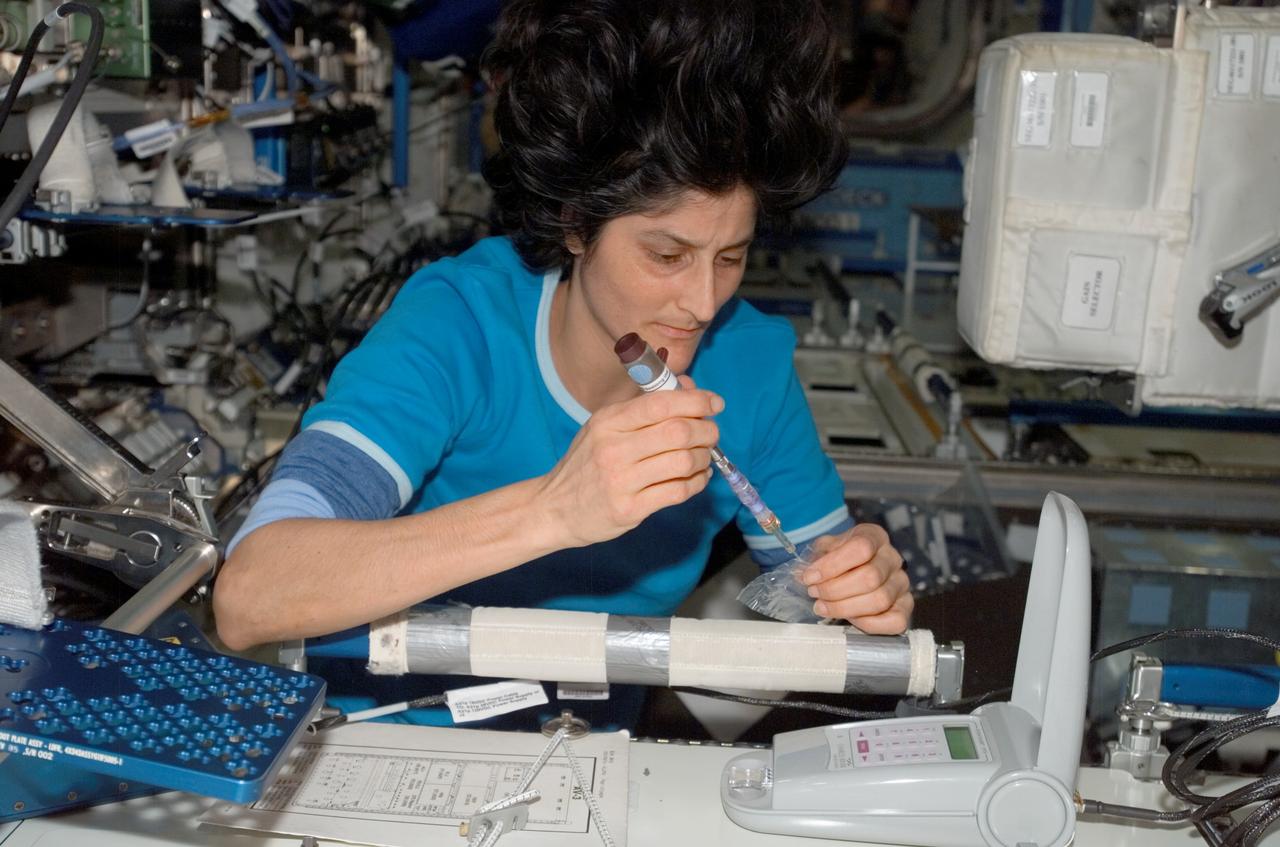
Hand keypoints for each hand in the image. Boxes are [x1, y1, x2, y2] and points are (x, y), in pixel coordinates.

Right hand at [537, 377, 721, 547]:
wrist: (554, 508)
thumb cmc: (587, 464)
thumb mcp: (605, 427)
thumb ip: (645, 407)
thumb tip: (689, 386)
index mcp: (608, 421)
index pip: (661, 403)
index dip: (696, 400)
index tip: (714, 403)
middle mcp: (613, 449)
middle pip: (679, 432)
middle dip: (707, 430)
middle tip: (711, 434)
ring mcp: (621, 481)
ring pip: (684, 462)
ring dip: (704, 458)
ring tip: (703, 457)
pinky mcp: (629, 510)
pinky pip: (678, 492)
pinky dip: (697, 482)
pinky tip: (696, 478)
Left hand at [800, 523, 911, 632]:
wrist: (856, 568)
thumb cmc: (840, 558)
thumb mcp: (826, 548)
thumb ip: (816, 558)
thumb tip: (804, 574)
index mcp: (874, 536)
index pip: (860, 548)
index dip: (832, 565)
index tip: (809, 577)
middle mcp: (892, 558)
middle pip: (870, 577)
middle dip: (835, 590)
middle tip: (814, 593)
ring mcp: (902, 583)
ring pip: (879, 601)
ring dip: (845, 608)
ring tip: (823, 607)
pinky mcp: (905, 606)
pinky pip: (895, 621)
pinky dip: (868, 623)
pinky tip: (849, 618)